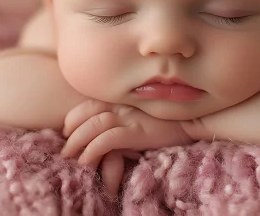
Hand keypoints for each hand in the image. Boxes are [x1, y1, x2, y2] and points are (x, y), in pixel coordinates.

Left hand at [61, 99, 192, 165]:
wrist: (194, 120)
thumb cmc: (169, 121)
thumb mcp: (142, 115)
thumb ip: (125, 119)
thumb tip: (108, 136)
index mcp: (123, 99)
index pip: (90, 103)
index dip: (74, 117)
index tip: (67, 130)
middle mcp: (123, 104)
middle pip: (87, 112)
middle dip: (70, 130)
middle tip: (65, 147)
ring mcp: (130, 116)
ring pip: (93, 125)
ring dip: (76, 142)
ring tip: (69, 157)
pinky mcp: (137, 131)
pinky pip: (107, 139)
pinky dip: (92, 149)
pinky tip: (86, 161)